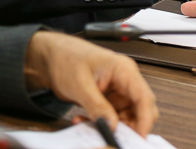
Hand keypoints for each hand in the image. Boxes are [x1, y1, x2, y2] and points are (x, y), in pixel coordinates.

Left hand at [24, 31, 157, 136]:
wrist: (50, 56)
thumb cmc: (65, 58)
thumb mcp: (80, 85)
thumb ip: (97, 106)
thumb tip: (112, 126)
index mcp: (123, 70)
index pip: (144, 97)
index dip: (145, 120)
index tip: (139, 138)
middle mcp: (124, 80)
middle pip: (140, 109)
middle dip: (130, 126)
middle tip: (115, 137)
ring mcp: (117, 90)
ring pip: (126, 117)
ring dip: (113, 126)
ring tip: (92, 127)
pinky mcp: (108, 99)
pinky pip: (112, 117)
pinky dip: (102, 123)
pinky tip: (85, 121)